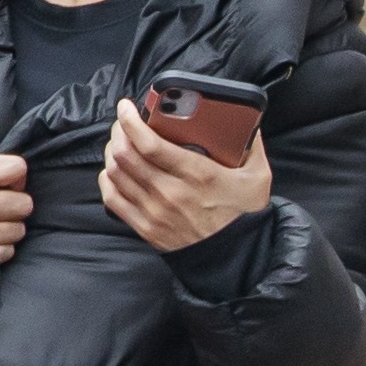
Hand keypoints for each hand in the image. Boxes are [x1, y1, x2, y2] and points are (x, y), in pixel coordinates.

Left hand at [104, 105, 270, 255]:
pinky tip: (115, 170)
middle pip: (126, 155)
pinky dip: (108, 179)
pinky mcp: (146, 228)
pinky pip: (113, 198)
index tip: (126, 107)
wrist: (236, 259)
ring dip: (112, 152)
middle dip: (118, 132)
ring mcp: (155, 212)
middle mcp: (171, 193)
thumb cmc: (244, 216)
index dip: (131, 121)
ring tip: (119, 143)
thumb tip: (248, 119)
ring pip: (116, 173)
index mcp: (197, 175)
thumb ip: (252, 145)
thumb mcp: (257, 177)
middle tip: (124, 123)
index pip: (150, 143)